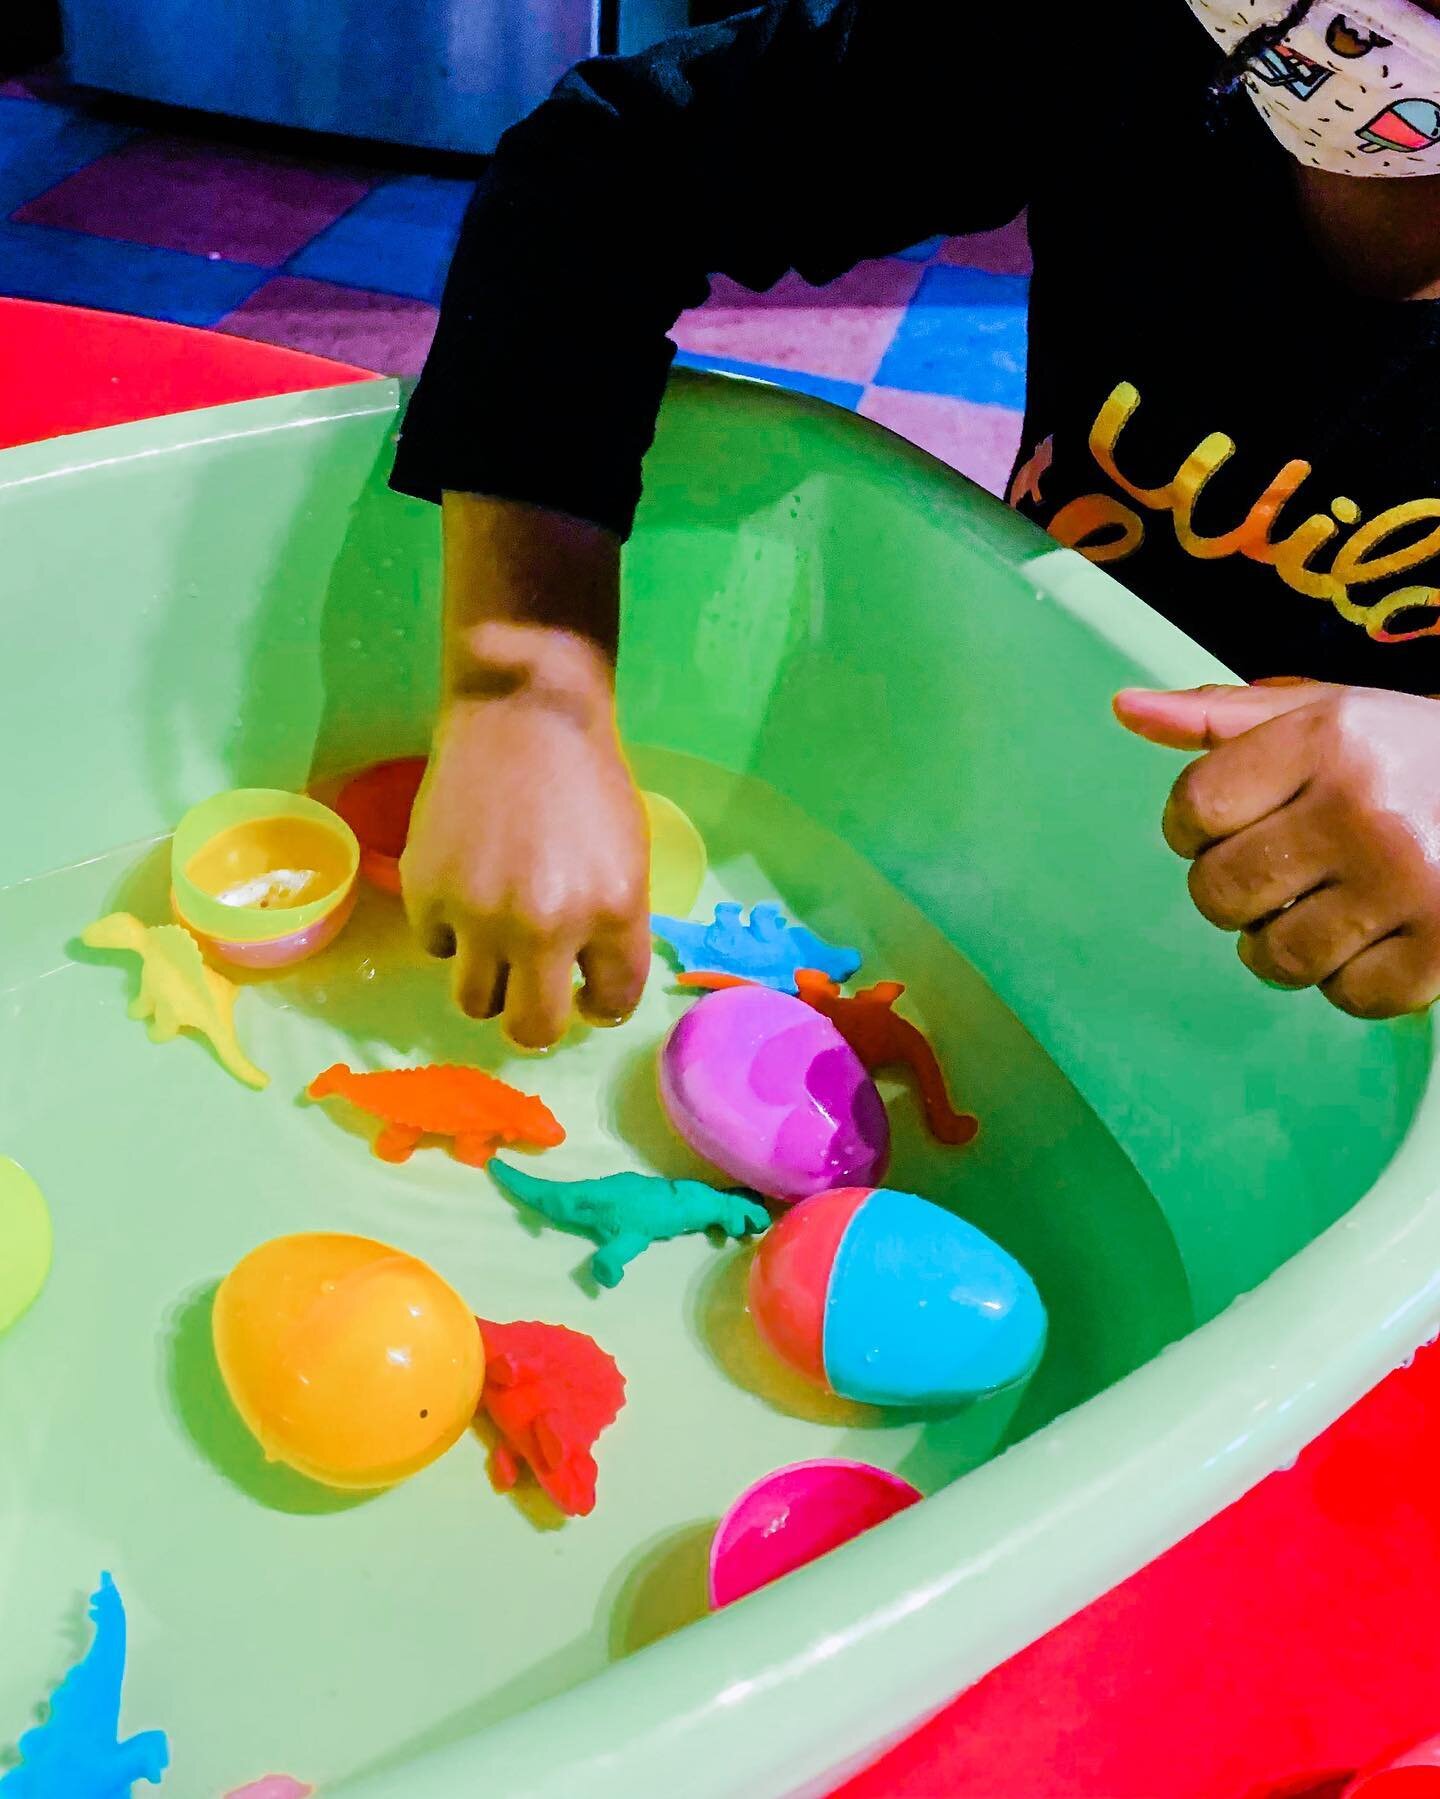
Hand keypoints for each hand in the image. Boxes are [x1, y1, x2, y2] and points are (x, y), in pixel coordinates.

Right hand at [401, 625, 650, 1048]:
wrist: (523, 713)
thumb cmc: (588, 781)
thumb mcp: (628, 858)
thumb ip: (613, 928)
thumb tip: (586, 985)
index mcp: (613, 911)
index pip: (611, 1004)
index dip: (598, 1002)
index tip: (586, 991)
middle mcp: (546, 925)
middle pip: (532, 1031)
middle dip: (536, 1021)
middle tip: (533, 995)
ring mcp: (480, 913)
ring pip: (475, 1002)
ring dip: (489, 980)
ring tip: (495, 940)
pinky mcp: (427, 892)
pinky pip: (435, 947)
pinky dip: (450, 930)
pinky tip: (466, 885)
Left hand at [1114, 678, 1439, 1018]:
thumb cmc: (1415, 755)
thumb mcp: (1330, 714)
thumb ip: (1223, 718)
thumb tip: (1126, 709)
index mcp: (1328, 738)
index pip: (1194, 807)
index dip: (1192, 827)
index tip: (1224, 825)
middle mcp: (1365, 808)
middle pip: (1219, 891)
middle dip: (1231, 891)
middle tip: (1277, 872)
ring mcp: (1407, 884)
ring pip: (1274, 956)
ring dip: (1283, 942)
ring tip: (1326, 907)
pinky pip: (1345, 998)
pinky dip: (1349, 981)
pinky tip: (1375, 938)